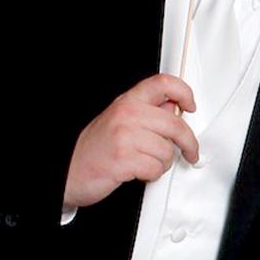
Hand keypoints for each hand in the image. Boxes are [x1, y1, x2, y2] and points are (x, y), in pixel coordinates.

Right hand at [62, 74, 198, 211]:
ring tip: (147, 163)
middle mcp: (127, 115)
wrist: (69, 171)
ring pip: (167, 151)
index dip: (184, 92)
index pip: (163, 84)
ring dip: (163, 163)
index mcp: (127, 102)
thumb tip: (173, 110)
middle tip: (190, 151)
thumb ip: (147, 114)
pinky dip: (152, 175)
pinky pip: (156, 168)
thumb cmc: (93, 149)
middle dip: (188, 143)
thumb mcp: (118, 122)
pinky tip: (139, 172)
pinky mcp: (124, 159)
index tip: (190, 105)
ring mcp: (125, 136)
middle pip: (175, 124)